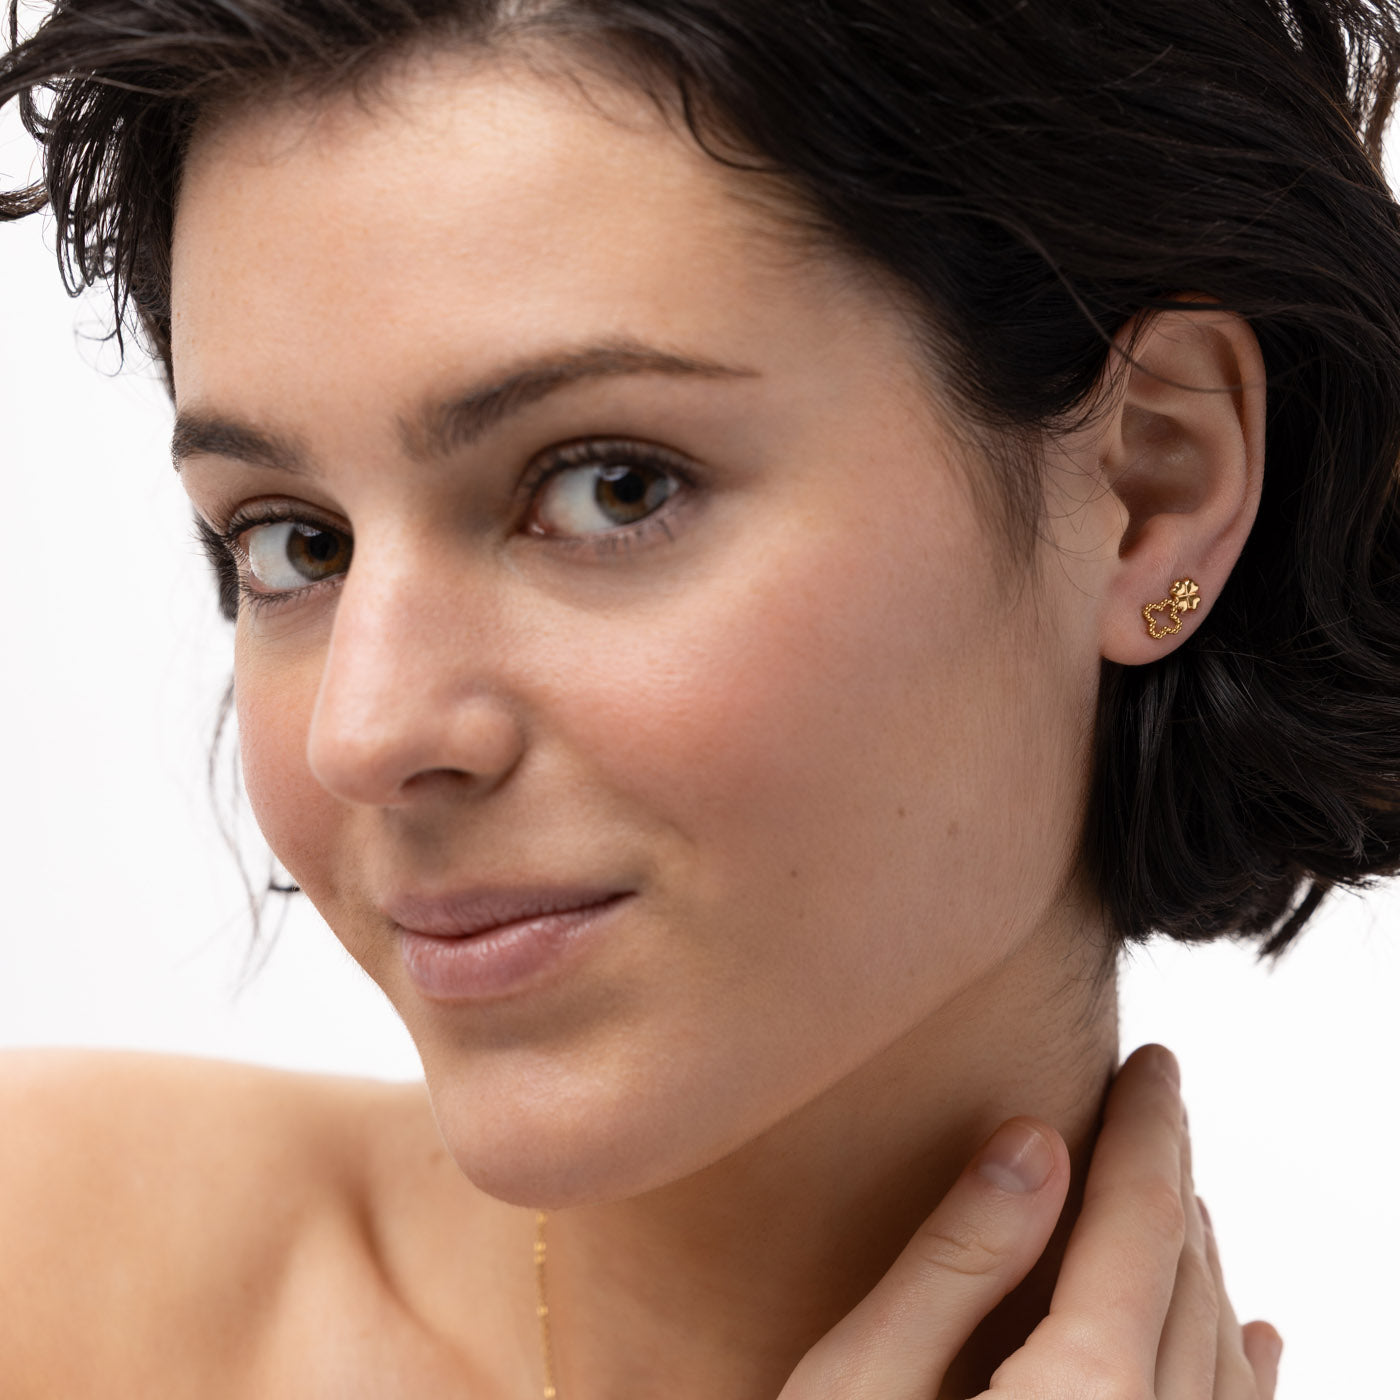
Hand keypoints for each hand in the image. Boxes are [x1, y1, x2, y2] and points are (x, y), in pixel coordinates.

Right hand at [777, 1044, 1281, 1399]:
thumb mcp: (858, 1387)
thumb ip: (954, 1263)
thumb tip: (1037, 1139)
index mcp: (1083, 1399)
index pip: (1141, 1223)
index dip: (1149, 1131)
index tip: (1155, 1061)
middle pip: (1188, 1282)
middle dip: (1175, 1183)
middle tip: (1156, 1105)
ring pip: (1219, 1358)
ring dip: (1203, 1261)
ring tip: (1181, 1193)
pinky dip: (1246, 1372)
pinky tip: (1255, 1336)